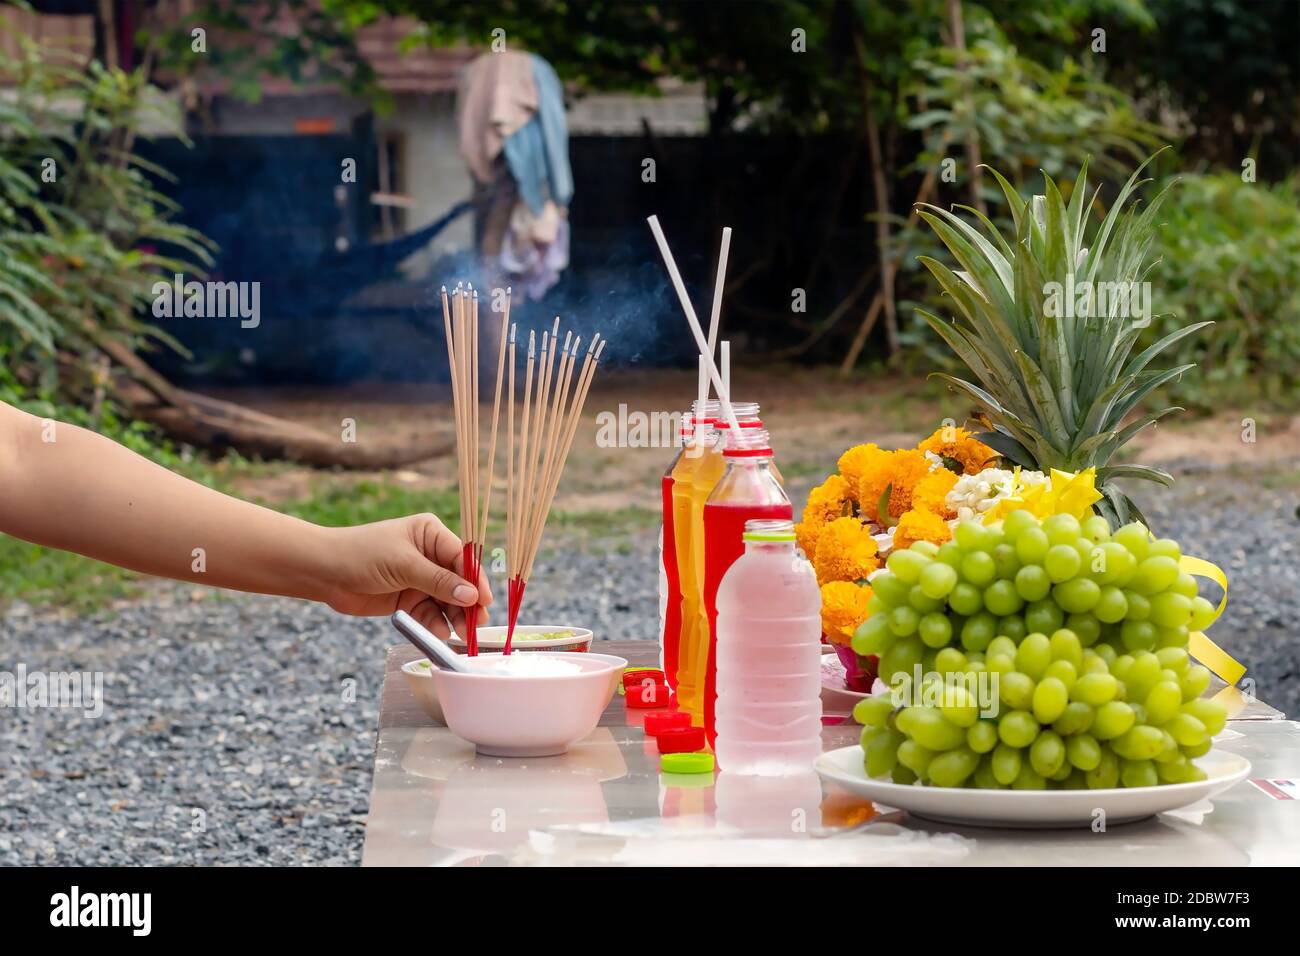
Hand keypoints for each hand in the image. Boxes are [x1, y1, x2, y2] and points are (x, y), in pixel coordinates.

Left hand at [321, 513, 492, 639]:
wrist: (323, 572)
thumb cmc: (362, 555)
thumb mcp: (404, 565)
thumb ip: (439, 581)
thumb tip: (472, 596)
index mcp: (431, 534)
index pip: (463, 557)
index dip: (475, 579)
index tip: (485, 600)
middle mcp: (429, 555)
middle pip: (458, 581)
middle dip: (467, 602)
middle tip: (476, 624)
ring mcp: (419, 578)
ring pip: (446, 601)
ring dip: (453, 617)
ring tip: (460, 634)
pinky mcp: (408, 599)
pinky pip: (429, 612)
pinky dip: (435, 623)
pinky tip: (440, 633)